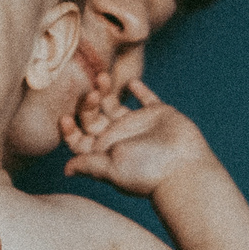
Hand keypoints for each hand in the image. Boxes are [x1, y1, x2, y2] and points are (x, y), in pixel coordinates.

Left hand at [61, 81, 223, 197]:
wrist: (184, 169)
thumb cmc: (147, 173)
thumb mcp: (112, 168)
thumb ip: (89, 163)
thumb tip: (65, 170)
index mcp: (105, 152)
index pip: (80, 140)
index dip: (70, 130)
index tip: (64, 117)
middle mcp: (118, 137)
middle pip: (94, 117)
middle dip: (88, 104)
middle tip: (91, 93)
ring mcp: (138, 125)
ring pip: (115, 104)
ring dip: (106, 90)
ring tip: (102, 77)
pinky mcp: (158, 115)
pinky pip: (146, 98)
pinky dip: (139, 90)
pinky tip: (132, 83)